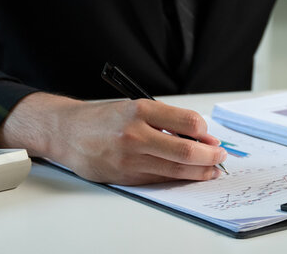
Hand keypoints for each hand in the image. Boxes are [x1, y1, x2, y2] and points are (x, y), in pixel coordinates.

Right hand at [0, 92, 227, 184]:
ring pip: (175, 169)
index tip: (210, 136)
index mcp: (139, 110)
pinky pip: (159, 179)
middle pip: (185, 151)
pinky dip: (178, 178)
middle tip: (220, 156)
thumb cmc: (102, 119)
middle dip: (210, 156)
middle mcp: (134, 134)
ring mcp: (129, 158)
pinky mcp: (124, 176)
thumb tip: (199, 137)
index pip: (187, 122)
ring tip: (211, 169)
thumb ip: (165, 121)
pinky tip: (188, 175)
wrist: (66, 132)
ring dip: (199, 171)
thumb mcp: (134, 107)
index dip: (205, 132)